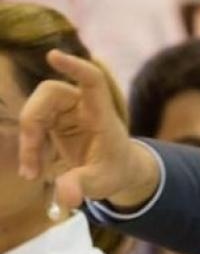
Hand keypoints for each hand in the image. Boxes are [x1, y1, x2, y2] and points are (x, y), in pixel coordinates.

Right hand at [18, 49, 159, 209]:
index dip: (75, 67)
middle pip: (48, 94)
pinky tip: (33, 170)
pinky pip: (32, 125)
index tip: (53, 56)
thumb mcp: (102, 183)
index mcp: (102, 114)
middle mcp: (83, 106)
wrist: (116, 171)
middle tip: (31, 162)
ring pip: (35, 110)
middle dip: (32, 123)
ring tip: (32, 174)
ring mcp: (66, 111)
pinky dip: (29, 147)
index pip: (92, 81)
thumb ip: (82, 187)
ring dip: (28, 141)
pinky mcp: (54, 120)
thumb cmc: (115, 171)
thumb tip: (66, 197)